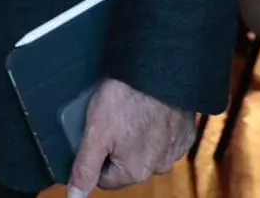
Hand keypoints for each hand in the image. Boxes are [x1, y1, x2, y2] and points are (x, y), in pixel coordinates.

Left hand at [66, 78, 193, 195]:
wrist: (159, 72)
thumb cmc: (125, 101)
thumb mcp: (95, 135)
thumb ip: (84, 169)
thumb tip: (76, 197)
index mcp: (135, 172)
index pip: (103, 179)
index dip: (93, 158)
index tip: (91, 137)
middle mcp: (158, 168)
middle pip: (124, 166)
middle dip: (113, 148)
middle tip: (107, 121)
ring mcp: (174, 151)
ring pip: (143, 152)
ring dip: (133, 138)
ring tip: (124, 113)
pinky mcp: (183, 134)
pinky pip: (162, 139)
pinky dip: (152, 129)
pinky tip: (143, 111)